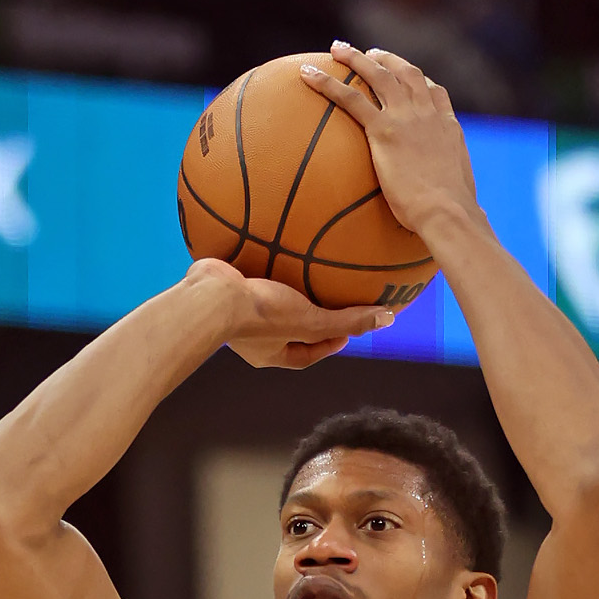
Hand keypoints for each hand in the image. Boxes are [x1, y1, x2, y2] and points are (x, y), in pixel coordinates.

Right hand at [184, 260, 390, 370]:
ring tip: (297, 270)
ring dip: (281, 290)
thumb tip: (387, 319)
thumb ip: (346, 321)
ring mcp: (236, 313)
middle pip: (286, 330)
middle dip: (304, 319)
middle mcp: (252, 338)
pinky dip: (258, 262)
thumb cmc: (260, 316)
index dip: (327, 345)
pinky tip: (269, 242)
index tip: (345, 333)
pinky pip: (247, 275)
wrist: (211, 296)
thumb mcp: (311, 321)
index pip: (306, 355)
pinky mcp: (225, 287)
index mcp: (270, 353)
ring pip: (265, 303)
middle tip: (323, 302)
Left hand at [304, 44, 480, 247]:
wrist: (447, 212)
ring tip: (338, 49)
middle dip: (387, 60)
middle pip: (406, 73)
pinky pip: (350, 98)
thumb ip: (456, 197)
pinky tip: (307, 74)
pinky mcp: (384, 129)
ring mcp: (406, 117)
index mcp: (448, 127)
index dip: (421, 81)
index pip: (436, 93)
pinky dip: (327, 83)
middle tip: (371, 54)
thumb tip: (465, 219)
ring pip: (377, 75)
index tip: (411, 77)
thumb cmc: (454, 217)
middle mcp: (427, 114)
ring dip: (355, 58)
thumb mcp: (462, 199)